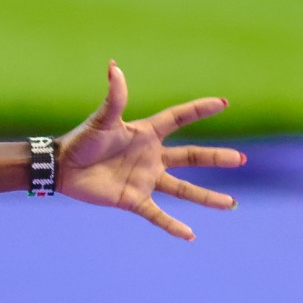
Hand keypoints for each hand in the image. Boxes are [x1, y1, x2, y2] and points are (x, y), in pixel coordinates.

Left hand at [54, 60, 244, 240]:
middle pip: (191, 157)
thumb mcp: (102, 119)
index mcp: (146, 133)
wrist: (61, 168)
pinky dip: (173, 226)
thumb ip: (115, 96)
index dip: (199, 109)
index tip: (223, 102)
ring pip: (183, 189)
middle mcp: (151, 156)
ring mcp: (145, 179)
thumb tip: (114, 66)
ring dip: (206, 197)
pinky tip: (191, 235)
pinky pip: (157, 215)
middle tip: (241, 159)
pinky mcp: (133, 199)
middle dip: (216, 158)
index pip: (179, 118)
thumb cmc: (81, 140)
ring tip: (231, 204)